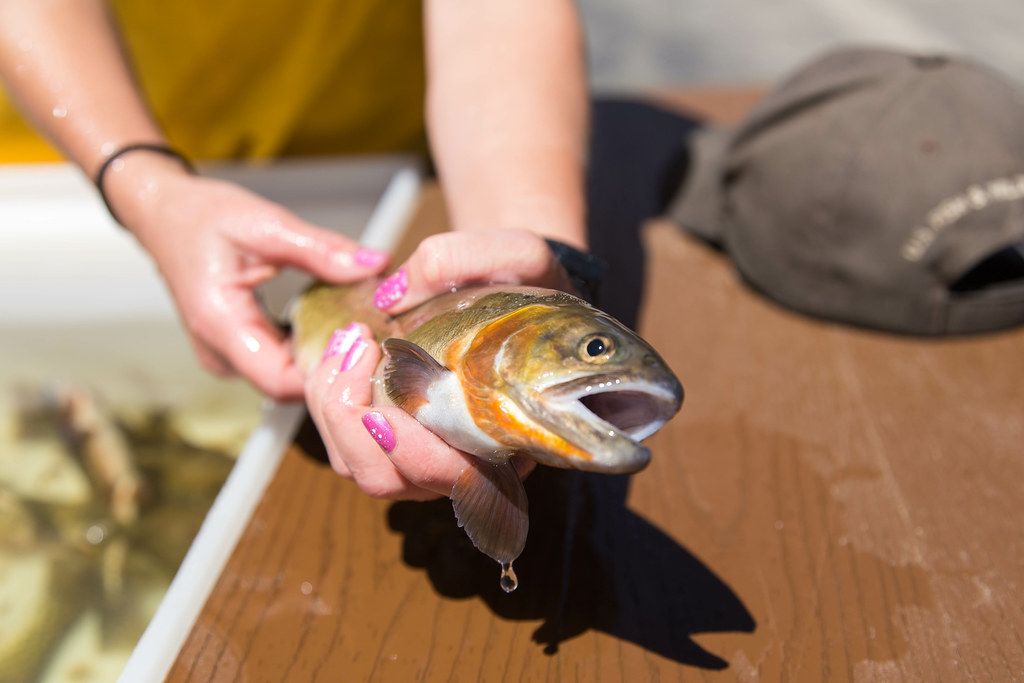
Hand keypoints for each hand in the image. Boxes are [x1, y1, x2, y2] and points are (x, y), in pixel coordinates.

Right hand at [111, 159, 389, 399]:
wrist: (163, 213)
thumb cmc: (200, 216)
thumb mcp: (265, 224)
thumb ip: (320, 249)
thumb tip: (372, 265)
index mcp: (220, 324)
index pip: (281, 381)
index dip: (326, 374)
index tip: (364, 347)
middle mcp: (220, 352)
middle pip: (288, 385)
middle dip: (333, 367)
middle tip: (375, 338)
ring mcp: (227, 355)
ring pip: (286, 378)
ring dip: (323, 359)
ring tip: (360, 329)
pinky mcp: (237, 349)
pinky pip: (279, 363)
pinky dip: (308, 347)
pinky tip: (333, 325)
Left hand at [304, 229, 562, 497]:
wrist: (524, 289)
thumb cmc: (533, 283)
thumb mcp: (519, 255)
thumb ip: (461, 261)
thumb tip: (390, 297)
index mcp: (513, 434)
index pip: (458, 479)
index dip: (414, 453)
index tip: (383, 399)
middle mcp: (469, 458)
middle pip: (389, 480)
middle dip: (350, 421)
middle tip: (357, 345)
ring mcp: (427, 452)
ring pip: (359, 468)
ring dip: (333, 410)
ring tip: (347, 342)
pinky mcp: (397, 435)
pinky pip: (349, 445)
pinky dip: (330, 402)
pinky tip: (344, 351)